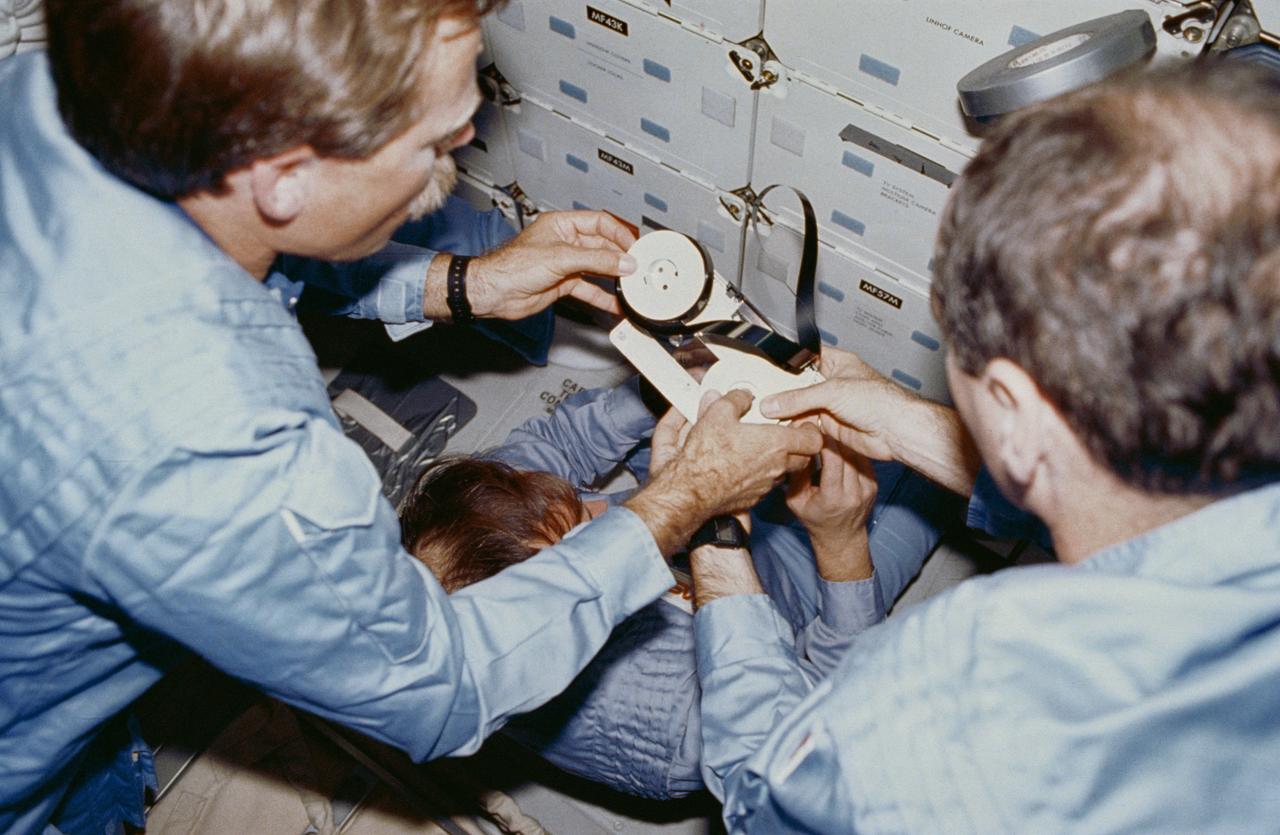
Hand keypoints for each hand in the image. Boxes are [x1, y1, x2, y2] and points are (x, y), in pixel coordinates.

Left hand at [469, 211, 637, 319]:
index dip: (619, 234)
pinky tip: (614, 303)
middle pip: (601, 246)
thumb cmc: (513, 266)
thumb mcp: (561, 257)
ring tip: (630, 285)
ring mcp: (565, 264)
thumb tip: (623, 261)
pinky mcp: (562, 283)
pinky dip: (601, 296)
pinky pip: (588, 289)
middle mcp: (565, 242)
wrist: (495, 292)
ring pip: (596, 269)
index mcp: (562, 224)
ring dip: (613, 278)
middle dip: (619, 258)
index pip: (600, 223)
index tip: (634, 247)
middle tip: (636, 268)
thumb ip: (596, 260)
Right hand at [625, 389, 822, 554]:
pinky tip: (745, 465)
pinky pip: (766, 484)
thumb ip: (736, 399)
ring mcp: (766, 485)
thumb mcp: (718, 413)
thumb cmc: (706, 455)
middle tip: (786, 435)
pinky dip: (762, 475)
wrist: (691, 490)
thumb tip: (742, 395)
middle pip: (805, 457)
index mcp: (775, 444)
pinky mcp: (754, 497)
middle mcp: (776, 466)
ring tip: (762, 449)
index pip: (814, 439)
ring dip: (780, 461)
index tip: (802, 422)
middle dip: (800, 446)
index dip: (811, 430)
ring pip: (785, 471)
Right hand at [760, 347, 980, 494]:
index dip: (785, 364)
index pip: (804, 358)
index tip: (764, 370)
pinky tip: (780, 426)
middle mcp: (831, 383)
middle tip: (760, 395)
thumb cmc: (880, 401)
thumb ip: (799, 398)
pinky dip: (793, 427)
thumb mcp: (833, 391)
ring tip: (764, 412)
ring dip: (785, 412)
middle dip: (781, 392)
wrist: (895, 431)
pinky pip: (804, 425)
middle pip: (797, 385)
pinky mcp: (828, 426)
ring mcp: (829, 405)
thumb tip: (773, 403)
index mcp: (835, 363)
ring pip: (799, 407)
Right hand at [785, 439, 876, 581]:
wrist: (842, 537)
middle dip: (832, 435)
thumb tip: (797, 445)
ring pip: (856, 453)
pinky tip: (840, 443)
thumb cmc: (815, 518)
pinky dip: (850, 450)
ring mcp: (868, 489)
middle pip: (846, 453)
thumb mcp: (796, 500)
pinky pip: (862, 459)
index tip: (812, 427)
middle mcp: (854, 493)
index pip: (833, 460)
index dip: (823, 440)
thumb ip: (796, 475)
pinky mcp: (874, 484)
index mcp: (833, 499)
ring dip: (843, 440)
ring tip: (830, 429)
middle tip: (821, 422)